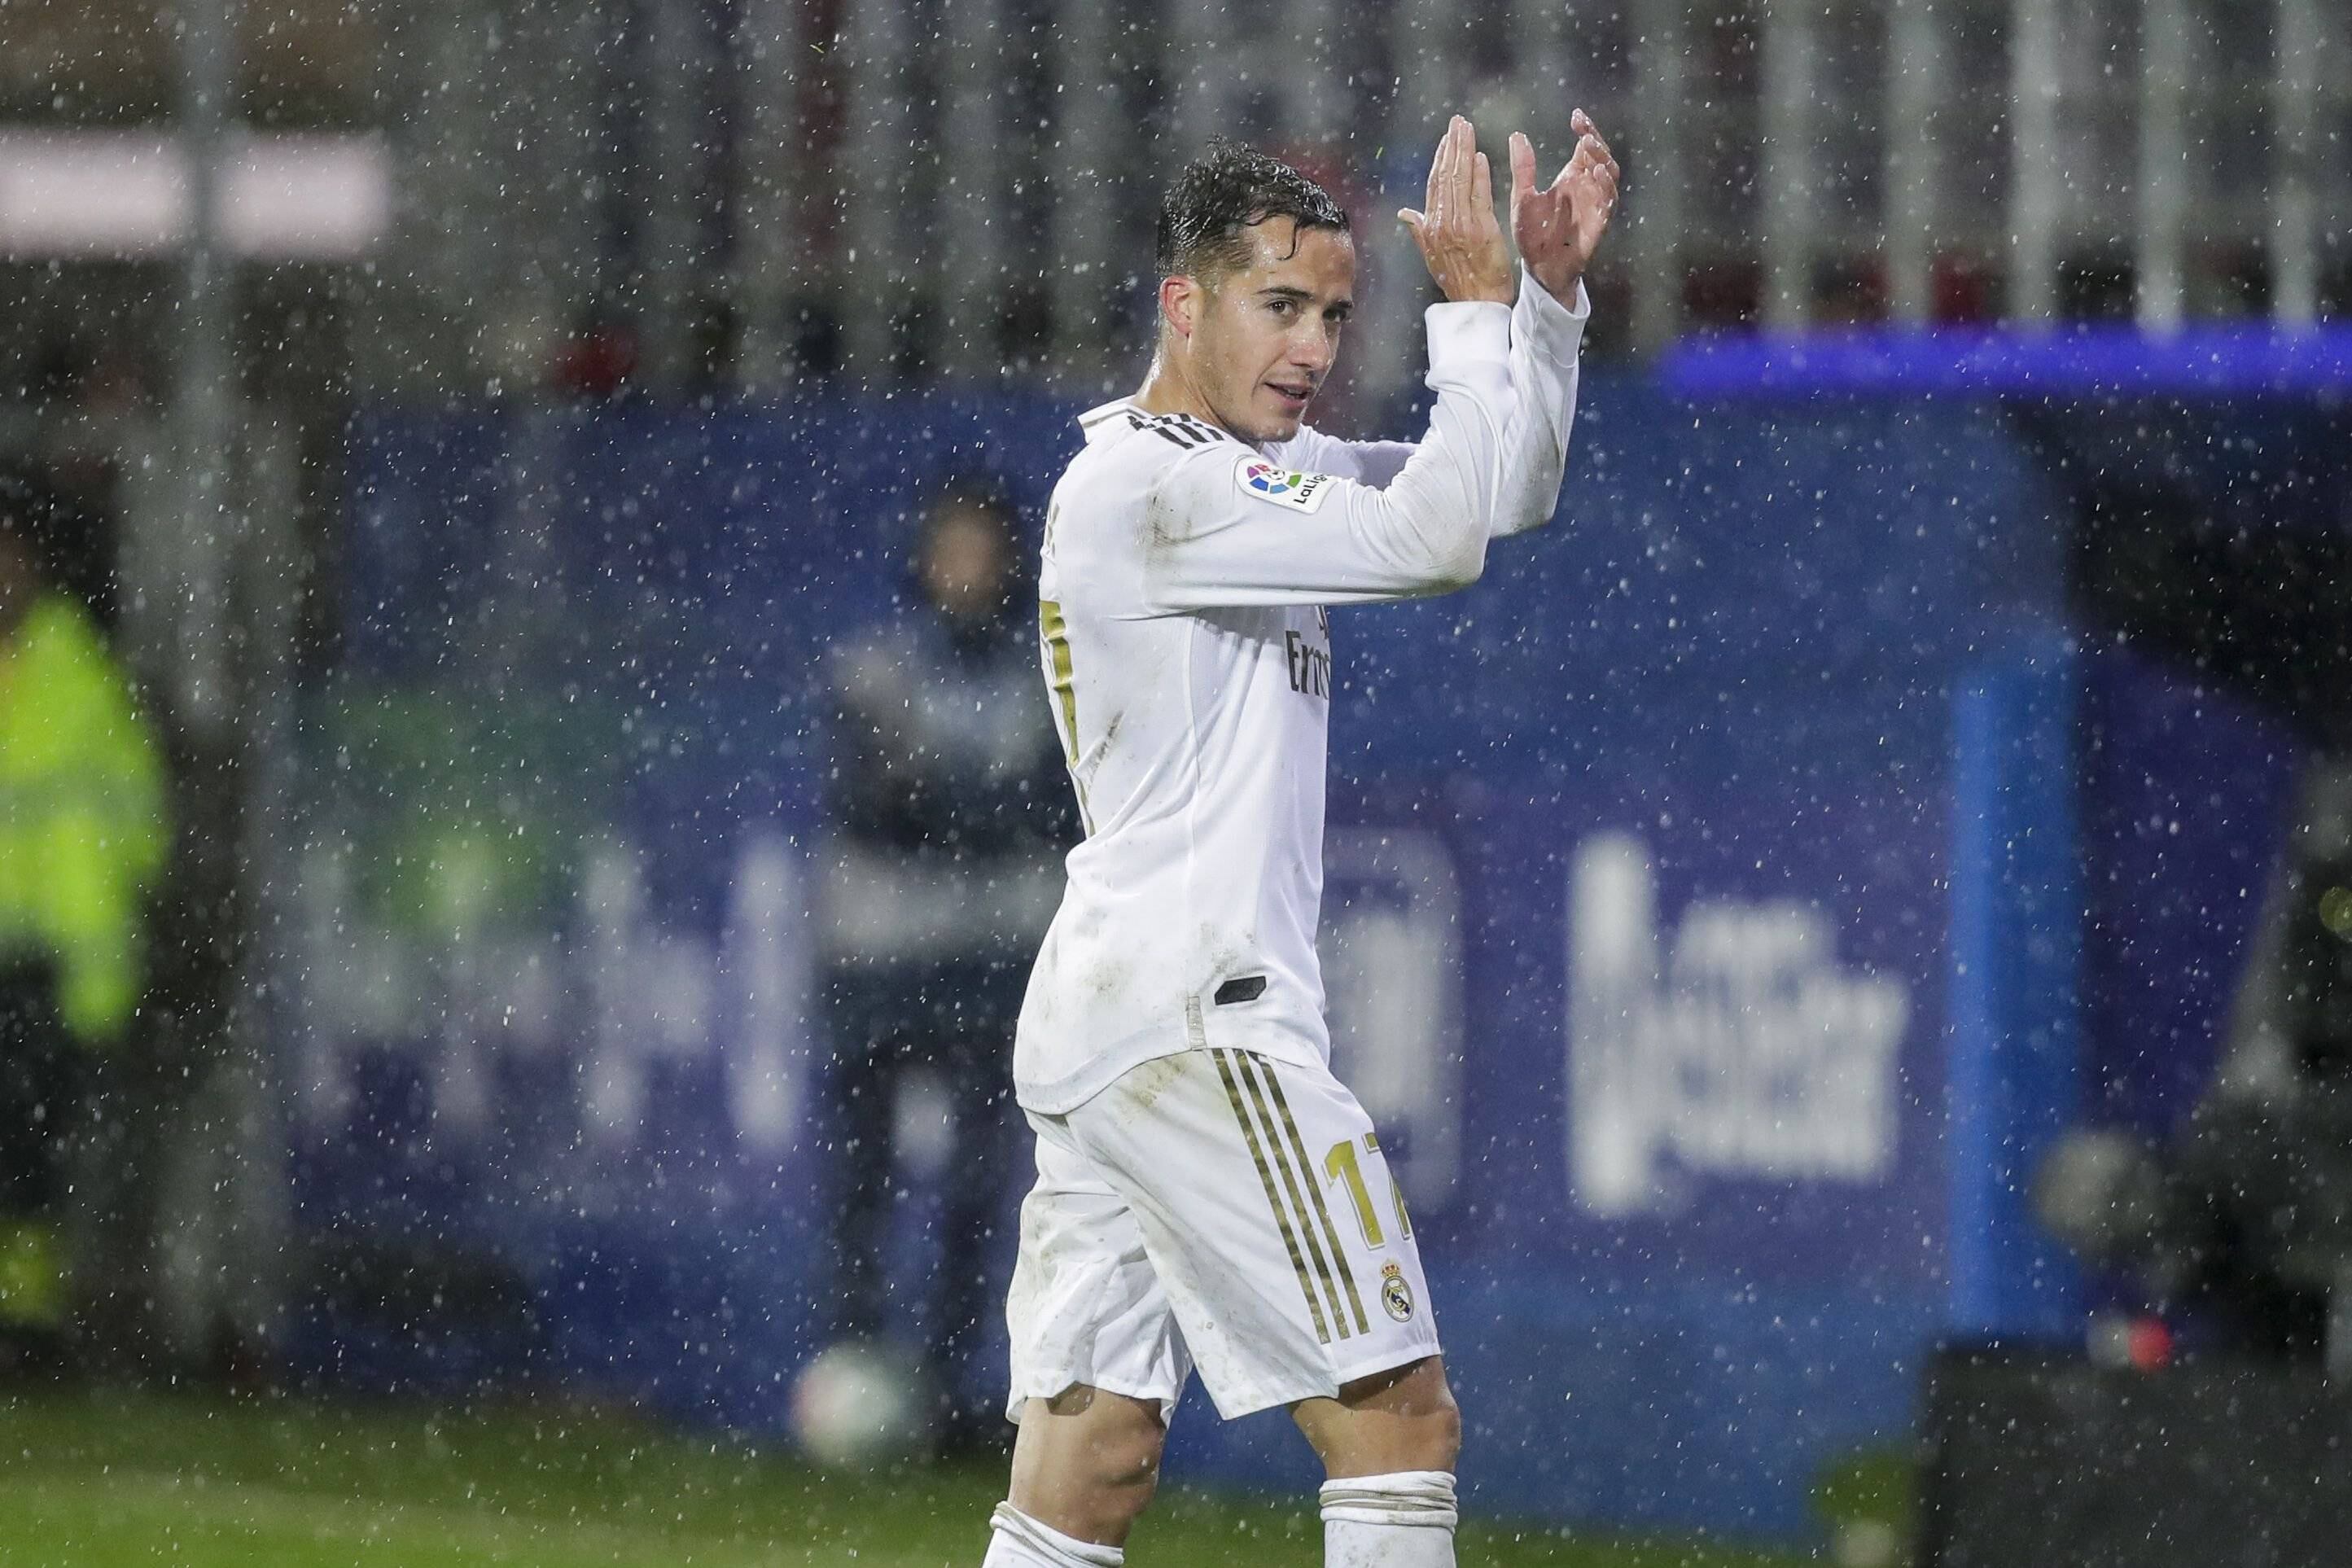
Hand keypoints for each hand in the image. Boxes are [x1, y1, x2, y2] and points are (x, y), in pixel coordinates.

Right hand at [1399, 115, 1514, 305]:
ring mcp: (1461, 226)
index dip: (1440, 159)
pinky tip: (1480, 156)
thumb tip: (1405, 212)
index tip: (1447, 139)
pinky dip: (1479, 174)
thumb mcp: (1432, 256)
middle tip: (1458, 122)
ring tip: (1467, 129)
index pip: (1434, 184)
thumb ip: (1420, 230)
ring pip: (1460, 180)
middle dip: (1452, 145)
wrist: (1477, 303)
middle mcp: (1442, 224)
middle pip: (1445, 176)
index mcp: (1430, 227)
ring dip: (1464, 151)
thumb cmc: (1459, 281)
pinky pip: (1479, 195)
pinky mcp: (1482, 229)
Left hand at [1510, 109, 1620, 302]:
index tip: (1576, 115)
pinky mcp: (1600, 222)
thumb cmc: (1532, 233)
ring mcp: (1596, 203)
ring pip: (1610, 174)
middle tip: (1583, 132)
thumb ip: (1523, 169)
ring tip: (1590, 149)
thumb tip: (1517, 136)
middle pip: (1601, 155)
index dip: (1585, 128)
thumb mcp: (1522, 197)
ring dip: (1603, 160)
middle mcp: (1588, 186)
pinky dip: (1606, 187)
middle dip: (1595, 141)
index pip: (1586, 145)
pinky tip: (1597, 174)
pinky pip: (1609, 202)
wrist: (1539, 267)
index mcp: (1572, 176)